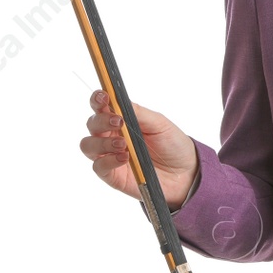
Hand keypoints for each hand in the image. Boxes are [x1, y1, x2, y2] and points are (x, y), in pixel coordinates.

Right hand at [80, 90, 199, 208]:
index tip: (103, 97)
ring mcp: (109, 155)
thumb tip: (118, 100)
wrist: (184, 172)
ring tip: (123, 143)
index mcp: (121, 119)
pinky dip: (109, 161)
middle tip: (119, 122)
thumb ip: (138, 113)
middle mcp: (111, 135)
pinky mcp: (112, 175)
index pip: (101, 106)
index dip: (97, 99)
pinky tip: (125, 158)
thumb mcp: (159, 124)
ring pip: (88, 145)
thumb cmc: (171, 144)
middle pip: (92, 124)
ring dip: (102, 142)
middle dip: (101, 120)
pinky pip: (98, 167)